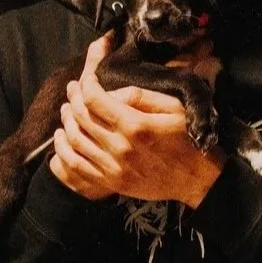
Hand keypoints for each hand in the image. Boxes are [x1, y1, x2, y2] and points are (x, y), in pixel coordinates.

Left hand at [48, 36, 224, 205]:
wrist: (198, 180)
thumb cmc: (187, 140)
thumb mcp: (174, 108)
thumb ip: (141, 96)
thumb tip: (112, 93)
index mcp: (136, 125)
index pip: (95, 100)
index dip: (85, 86)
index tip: (86, 81)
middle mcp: (121, 147)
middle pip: (81, 118)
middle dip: (73, 100)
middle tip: (72, 91)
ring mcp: (114, 167)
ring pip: (75, 140)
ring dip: (66, 123)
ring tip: (66, 112)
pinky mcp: (112, 182)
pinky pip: (76, 165)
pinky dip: (63, 151)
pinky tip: (63, 139)